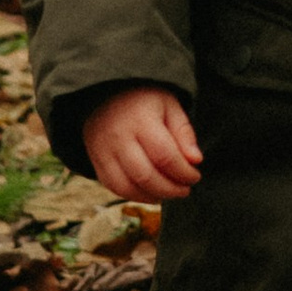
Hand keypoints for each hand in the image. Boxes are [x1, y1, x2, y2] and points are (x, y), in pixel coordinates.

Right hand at [83, 86, 201, 201]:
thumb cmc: (144, 100)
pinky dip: (134, 195)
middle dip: (170, 189)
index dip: (183, 172)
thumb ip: (183, 132)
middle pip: (146, 176)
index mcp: (140, 120)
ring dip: (152, 196)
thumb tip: (195, 161)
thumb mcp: (169, 105)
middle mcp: (118, 138)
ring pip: (127, 187)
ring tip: (169, 193)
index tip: (195, 176)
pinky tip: (150, 193)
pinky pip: (113, 187)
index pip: (164, 156)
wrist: (105, 94)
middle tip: (185, 189)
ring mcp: (103, 152)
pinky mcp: (96, 162)